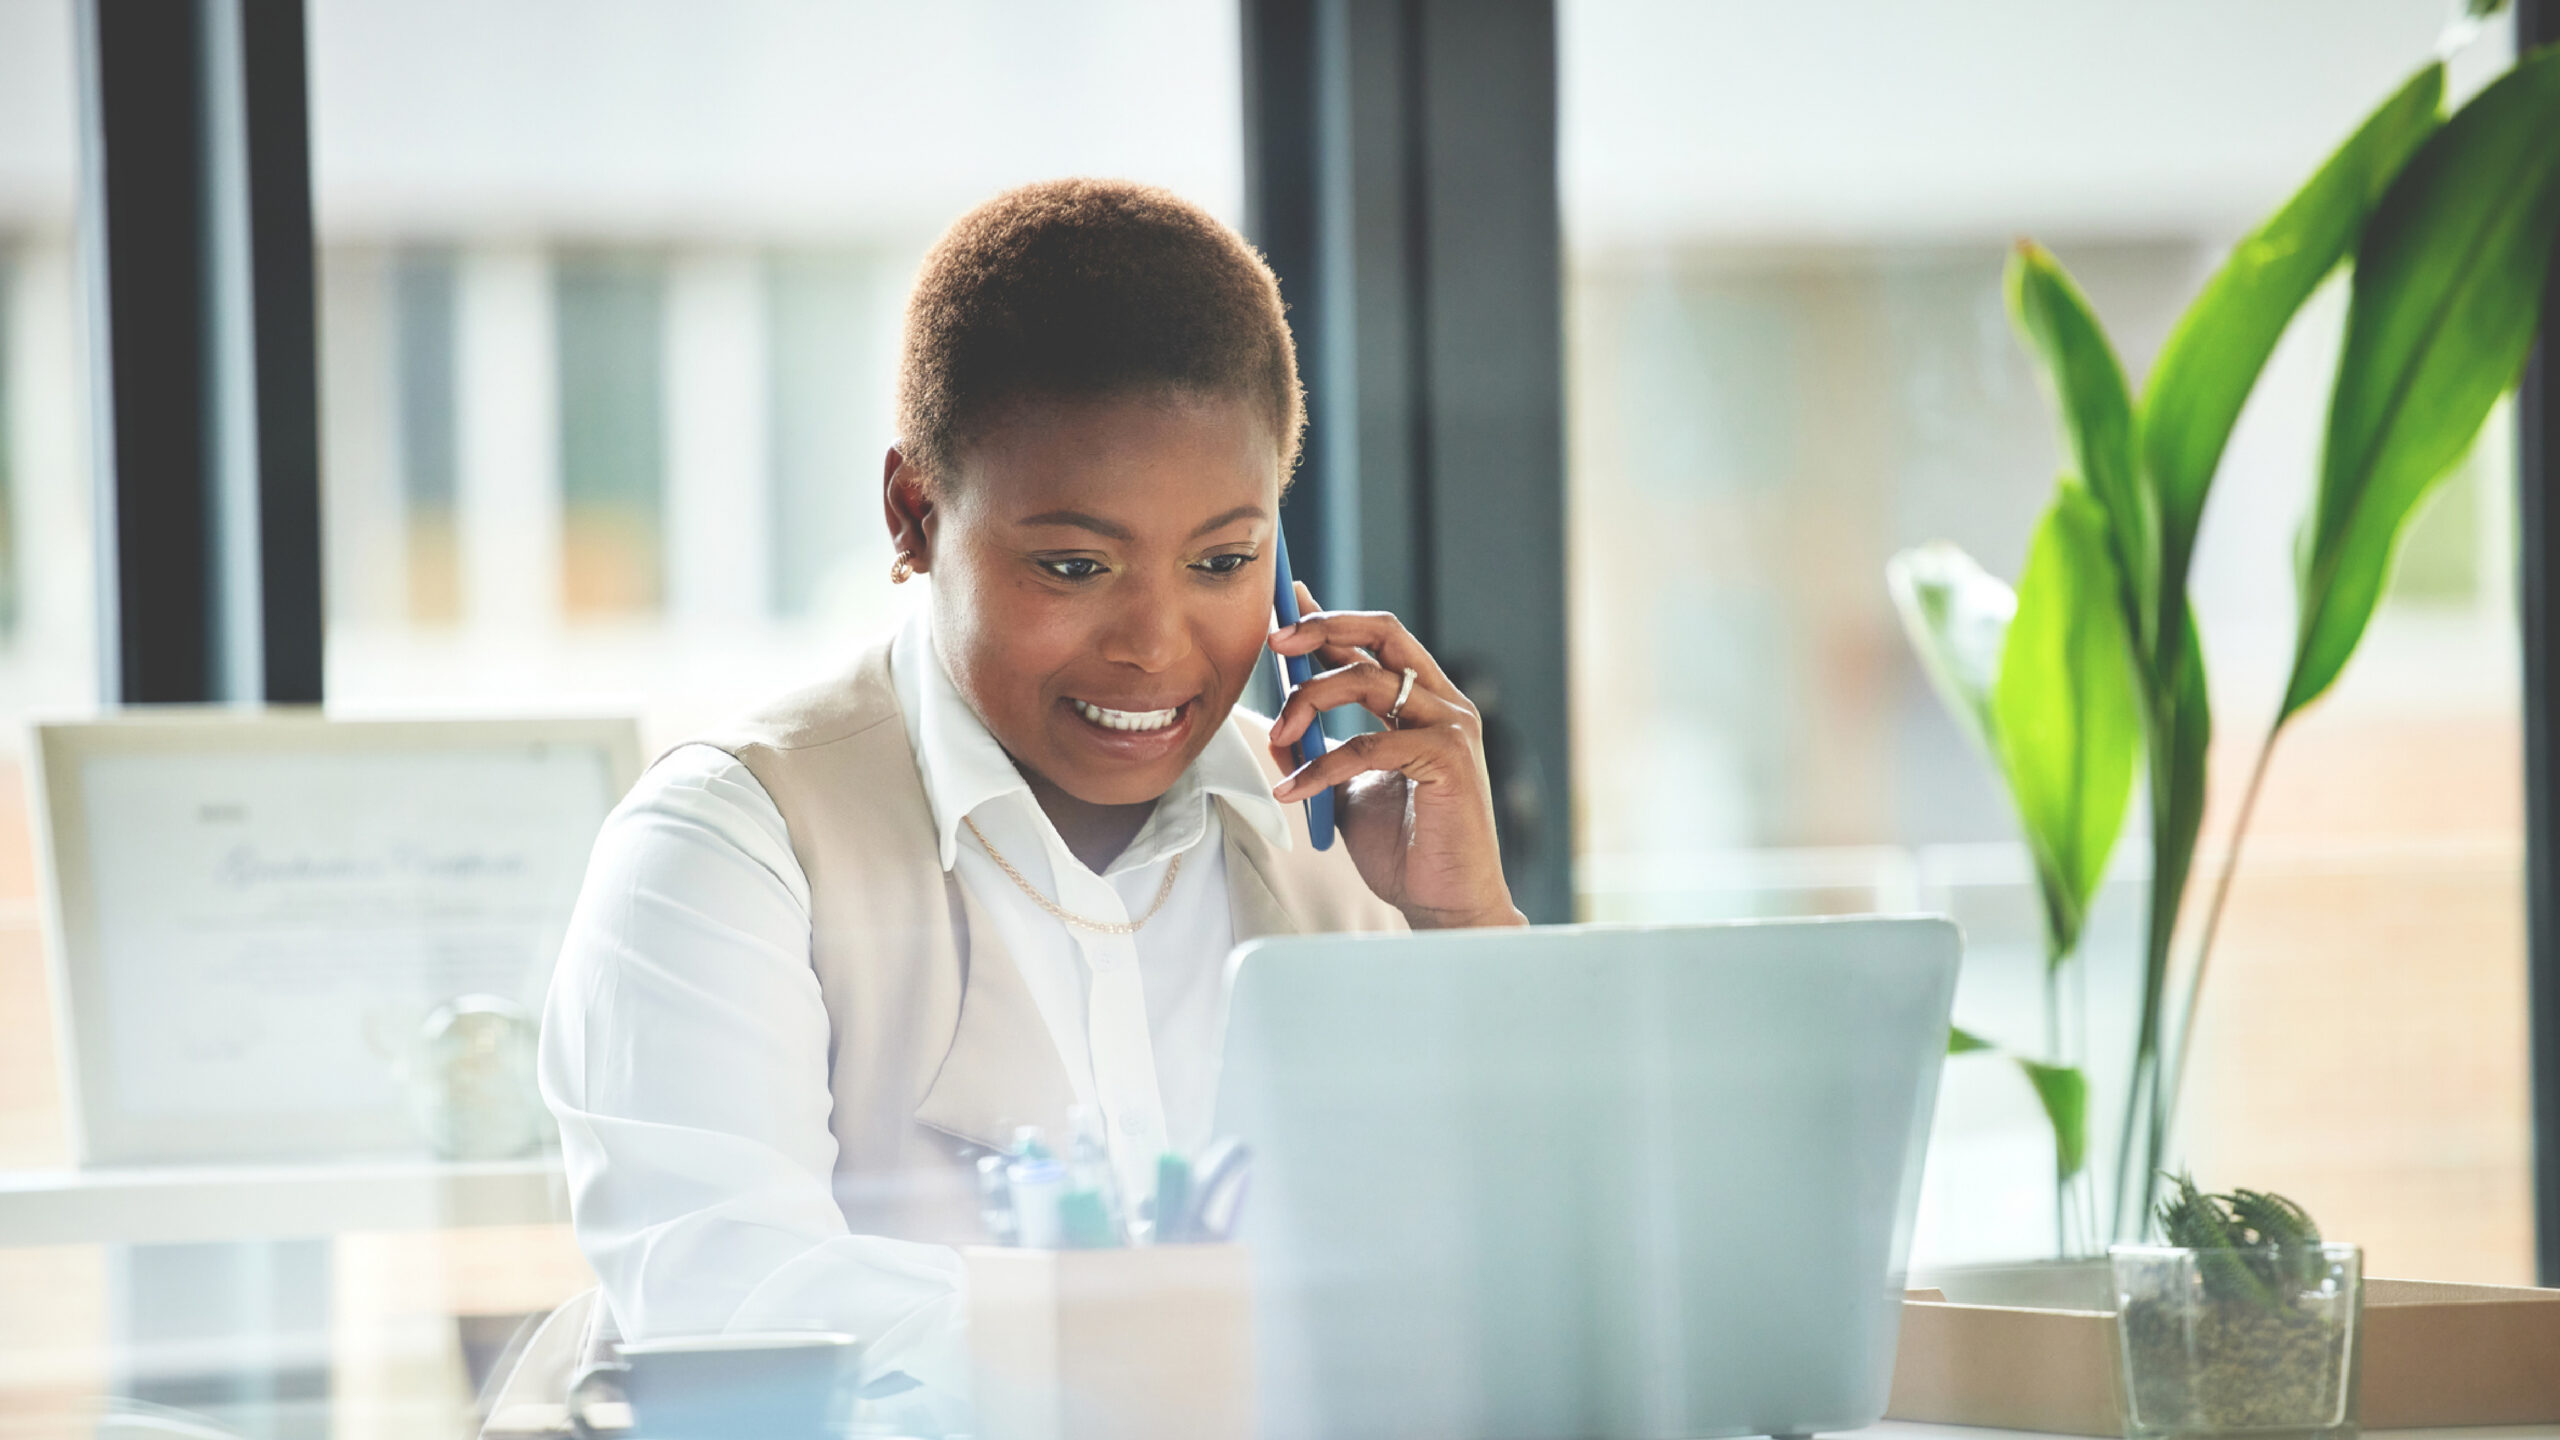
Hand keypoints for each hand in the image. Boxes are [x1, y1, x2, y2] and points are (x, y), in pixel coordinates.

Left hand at [1266, 582, 1526, 929]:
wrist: (1444, 902)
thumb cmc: (1404, 847)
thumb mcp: (1345, 789)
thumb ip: (1318, 751)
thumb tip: (1277, 728)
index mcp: (1420, 703)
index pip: (1373, 641)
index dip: (1327, 618)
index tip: (1284, 603)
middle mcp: (1441, 702)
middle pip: (1382, 632)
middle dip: (1323, 627)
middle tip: (1276, 642)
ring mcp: (1449, 725)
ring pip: (1367, 680)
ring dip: (1309, 700)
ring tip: (1279, 737)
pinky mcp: (1448, 757)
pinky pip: (1368, 744)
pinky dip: (1321, 765)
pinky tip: (1294, 790)